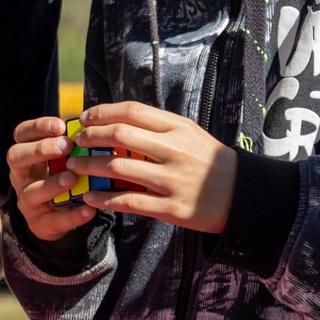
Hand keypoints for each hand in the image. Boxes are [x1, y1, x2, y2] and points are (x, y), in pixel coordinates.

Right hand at [6, 116, 98, 243]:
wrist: (56, 218)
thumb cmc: (60, 177)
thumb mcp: (60, 160)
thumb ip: (70, 144)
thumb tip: (92, 124)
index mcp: (26, 155)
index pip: (21, 135)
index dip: (37, 128)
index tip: (60, 126)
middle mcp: (21, 176)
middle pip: (16, 158)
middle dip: (39, 150)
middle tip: (66, 146)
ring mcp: (28, 202)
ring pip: (31, 192)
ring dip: (51, 184)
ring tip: (71, 178)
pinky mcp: (40, 225)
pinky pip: (54, 221)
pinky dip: (72, 216)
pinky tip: (88, 210)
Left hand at [71, 101, 236, 233]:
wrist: (244, 195)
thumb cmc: (210, 162)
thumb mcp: (190, 135)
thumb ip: (158, 127)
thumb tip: (117, 122)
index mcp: (178, 128)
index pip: (132, 111)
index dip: (102, 112)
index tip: (85, 118)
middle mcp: (174, 151)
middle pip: (120, 136)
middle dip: (90, 138)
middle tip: (76, 143)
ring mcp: (172, 180)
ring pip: (119, 169)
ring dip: (90, 167)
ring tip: (76, 167)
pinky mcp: (171, 208)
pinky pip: (130, 202)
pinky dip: (105, 199)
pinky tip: (91, 197)